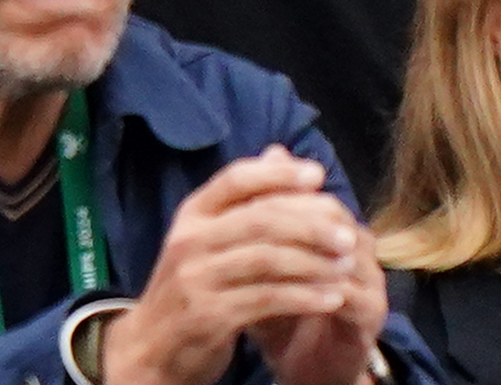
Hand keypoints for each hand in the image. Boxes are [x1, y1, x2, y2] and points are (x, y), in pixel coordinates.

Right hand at [106, 152, 371, 384]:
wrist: (153, 345)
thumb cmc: (192, 287)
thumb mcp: (206, 240)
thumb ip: (243, 204)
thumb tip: (281, 154)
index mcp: (191, 215)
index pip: (235, 179)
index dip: (278, 174)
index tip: (318, 175)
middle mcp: (190, 240)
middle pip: (259, 219)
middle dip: (310, 224)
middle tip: (347, 234)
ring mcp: (197, 278)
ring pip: (267, 260)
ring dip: (315, 263)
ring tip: (346, 268)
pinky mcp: (210, 315)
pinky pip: (267, 300)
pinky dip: (305, 297)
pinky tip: (332, 299)